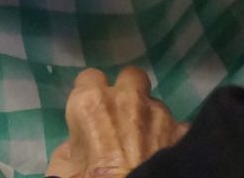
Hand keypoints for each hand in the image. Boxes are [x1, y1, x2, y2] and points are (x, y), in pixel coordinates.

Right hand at [46, 69, 186, 177]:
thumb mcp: (62, 169)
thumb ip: (70, 146)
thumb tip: (76, 146)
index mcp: (91, 102)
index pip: (89, 78)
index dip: (90, 93)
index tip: (91, 112)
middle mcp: (126, 98)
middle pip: (130, 76)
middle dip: (128, 91)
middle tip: (123, 116)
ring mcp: (158, 113)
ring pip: (156, 104)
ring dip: (150, 118)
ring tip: (147, 143)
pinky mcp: (181, 131)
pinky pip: (178, 127)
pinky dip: (172, 138)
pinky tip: (166, 152)